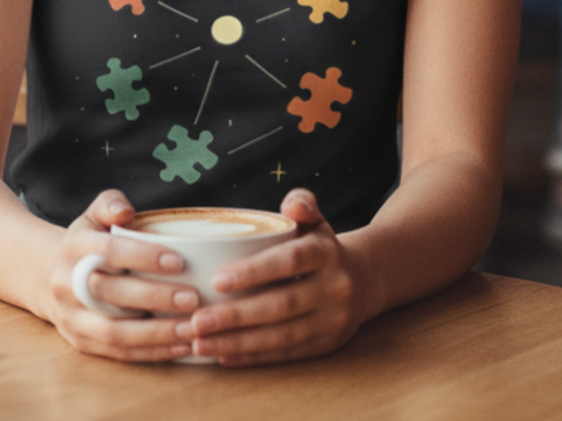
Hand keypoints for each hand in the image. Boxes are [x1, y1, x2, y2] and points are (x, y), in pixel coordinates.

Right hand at [44, 190, 198, 362]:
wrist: (50, 276)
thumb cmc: (89, 241)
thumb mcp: (94, 215)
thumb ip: (110, 204)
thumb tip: (126, 212)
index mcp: (74, 246)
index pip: (108, 250)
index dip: (142, 256)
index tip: (178, 261)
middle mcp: (67, 284)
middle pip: (111, 294)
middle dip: (154, 297)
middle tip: (192, 298)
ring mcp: (72, 317)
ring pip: (114, 332)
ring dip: (156, 333)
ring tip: (191, 327)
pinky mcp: (81, 343)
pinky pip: (118, 353)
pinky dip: (151, 352)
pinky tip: (180, 345)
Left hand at [181, 190, 361, 365]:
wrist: (364, 281)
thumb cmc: (320, 246)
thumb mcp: (316, 220)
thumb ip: (302, 204)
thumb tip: (291, 205)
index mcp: (326, 252)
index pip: (289, 261)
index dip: (254, 272)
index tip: (216, 280)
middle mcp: (334, 288)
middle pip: (282, 305)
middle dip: (237, 316)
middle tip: (197, 321)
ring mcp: (333, 320)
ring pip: (282, 336)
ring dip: (238, 342)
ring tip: (201, 343)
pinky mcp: (326, 345)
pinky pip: (287, 354)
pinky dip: (253, 357)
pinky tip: (223, 356)